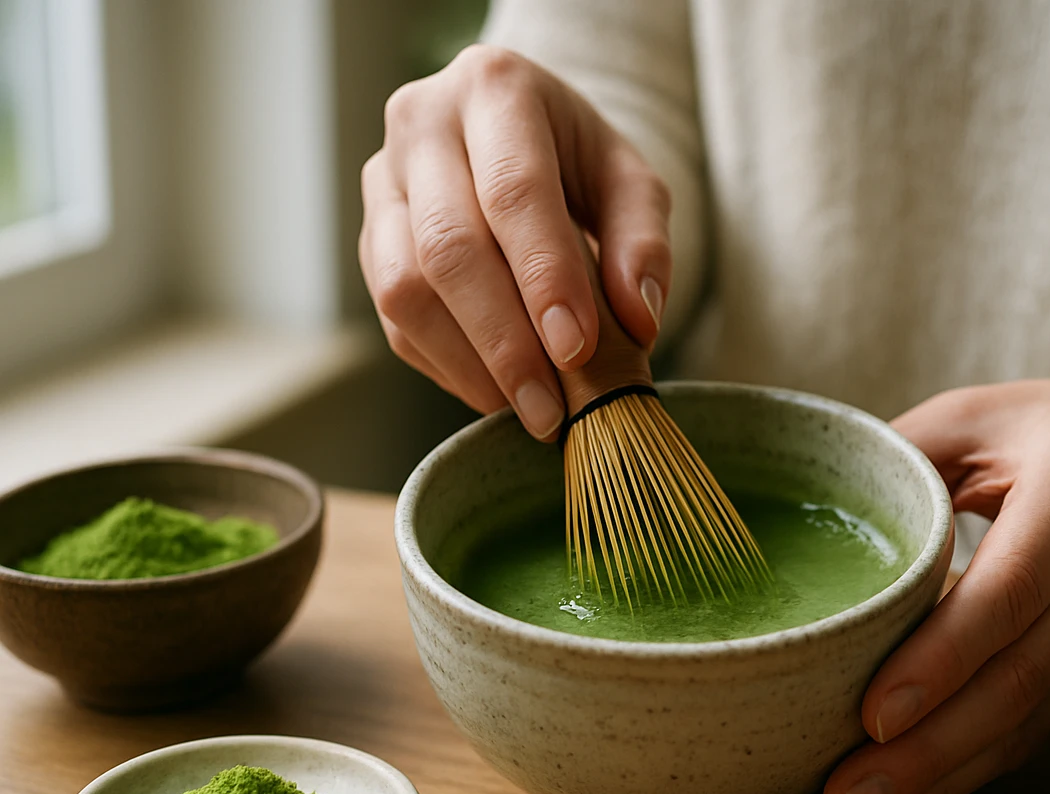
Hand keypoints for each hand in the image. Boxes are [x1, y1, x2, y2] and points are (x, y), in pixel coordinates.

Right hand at [359, 45, 670, 436]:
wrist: (517, 137)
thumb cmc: (579, 163)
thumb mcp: (632, 184)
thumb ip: (643, 243)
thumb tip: (637, 319)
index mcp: (495, 88)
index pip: (513, 191)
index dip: (544, 277)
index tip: (576, 349)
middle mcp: (421, 122)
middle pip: (448, 246)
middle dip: (503, 340)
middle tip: (551, 408)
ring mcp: (382, 180)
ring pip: (403, 286)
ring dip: (468, 363)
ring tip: (528, 410)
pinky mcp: (367, 237)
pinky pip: (392, 316)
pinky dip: (445, 365)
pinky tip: (497, 393)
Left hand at [822, 379, 1049, 793]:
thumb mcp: (976, 415)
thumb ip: (900, 459)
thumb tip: (810, 518)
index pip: (1012, 590)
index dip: (943, 659)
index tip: (872, 716)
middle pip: (1020, 678)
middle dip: (928, 751)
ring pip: (1030, 721)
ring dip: (942, 780)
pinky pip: (1037, 730)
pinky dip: (971, 773)